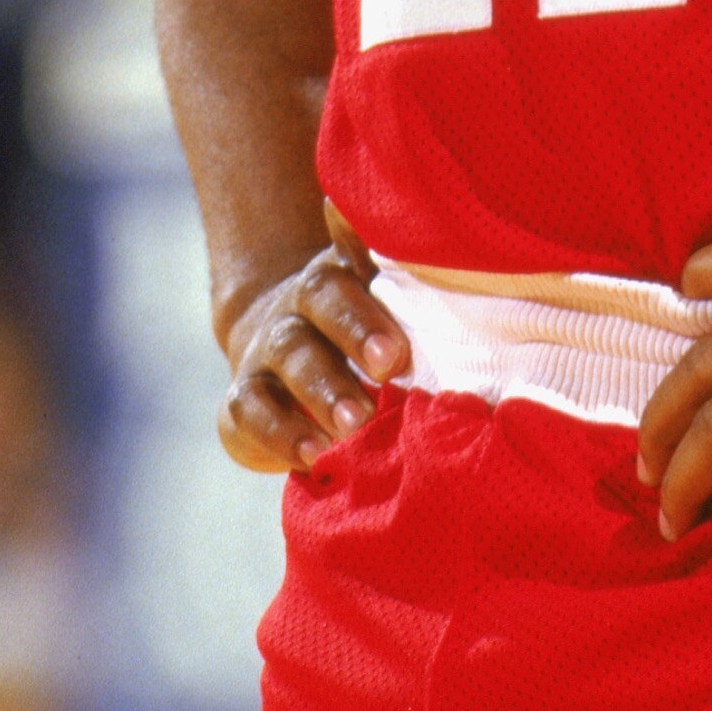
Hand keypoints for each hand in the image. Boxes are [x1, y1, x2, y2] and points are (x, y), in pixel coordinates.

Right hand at [217, 241, 410, 473]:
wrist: (284, 351)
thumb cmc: (366, 332)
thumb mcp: (390, 304)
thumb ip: (417, 288)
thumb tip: (466, 253)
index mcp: (343, 274)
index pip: (357, 265)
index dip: (370, 301)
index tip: (397, 345)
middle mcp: (302, 305)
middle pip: (321, 302)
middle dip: (355, 334)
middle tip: (389, 366)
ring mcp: (267, 351)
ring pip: (288, 356)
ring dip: (321, 390)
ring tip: (353, 425)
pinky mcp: (244, 400)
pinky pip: (248, 412)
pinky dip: (278, 435)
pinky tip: (312, 457)